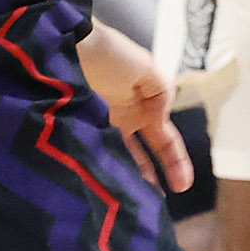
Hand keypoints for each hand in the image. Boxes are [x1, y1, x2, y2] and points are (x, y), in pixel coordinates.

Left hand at [75, 21, 192, 192]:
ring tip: (132, 204)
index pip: (164, 140)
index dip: (175, 162)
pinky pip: (93, 158)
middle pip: (140, 158)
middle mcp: (120, 121)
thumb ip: (162, 94)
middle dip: (150, 180)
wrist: (66, 43)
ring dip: (127, 181)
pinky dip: (101, 173)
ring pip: (117, 162)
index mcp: (142, 106)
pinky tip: (107, 190)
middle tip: (154, 207)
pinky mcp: (74, 132)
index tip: (182, 186)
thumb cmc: (110, 53)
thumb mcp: (146, 69)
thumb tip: (160, 121)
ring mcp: (97, 128)